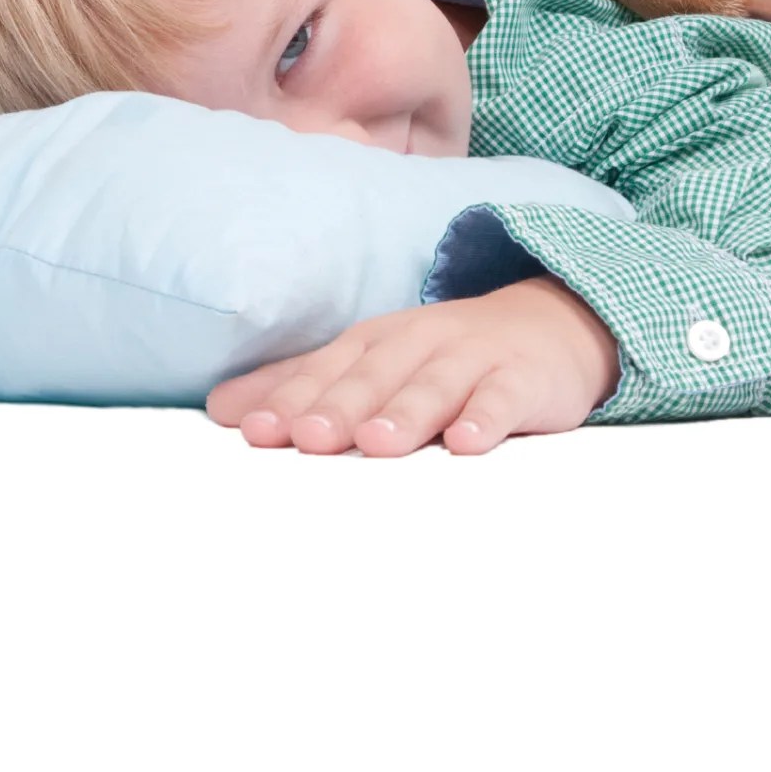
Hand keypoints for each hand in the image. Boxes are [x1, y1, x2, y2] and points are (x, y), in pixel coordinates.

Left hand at [203, 274, 620, 455]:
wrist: (547, 326)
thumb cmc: (439, 357)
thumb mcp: (368, 364)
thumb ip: (299, 387)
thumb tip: (223, 411)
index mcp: (370, 343)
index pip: (323, 372)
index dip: (289, 401)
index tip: (255, 433)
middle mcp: (415, 344)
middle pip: (372, 377)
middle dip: (337, 408)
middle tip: (307, 439)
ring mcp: (472, 358)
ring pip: (434, 385)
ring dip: (405, 412)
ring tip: (378, 444)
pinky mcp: (524, 379)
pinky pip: (504, 398)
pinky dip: (487, 417)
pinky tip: (468, 444)